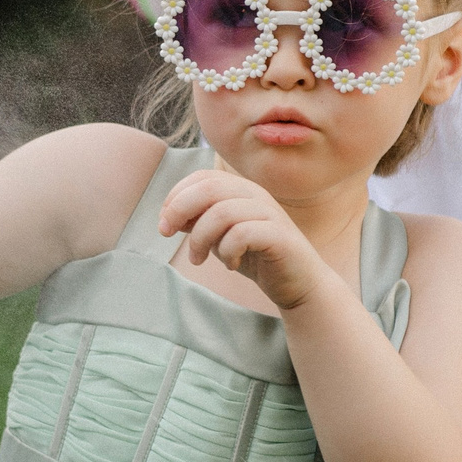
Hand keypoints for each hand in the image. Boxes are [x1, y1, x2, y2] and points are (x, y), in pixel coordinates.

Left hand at [158, 168, 334, 311]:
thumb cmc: (257, 258)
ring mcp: (270, 214)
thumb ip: (199, 222)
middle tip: (166, 233)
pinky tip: (230, 265)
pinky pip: (242, 234)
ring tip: (198, 259)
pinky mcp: (279, 236)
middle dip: (179, 209)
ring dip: (200, 237)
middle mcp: (256, 195)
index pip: (202, 178)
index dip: (176, 196)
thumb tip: (168, 214)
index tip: (164, 223)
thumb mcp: (220, 237)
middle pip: (209, 188)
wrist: (298, 284)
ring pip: (221, 212)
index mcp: (241, 190)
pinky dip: (227, 251)